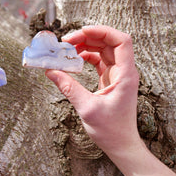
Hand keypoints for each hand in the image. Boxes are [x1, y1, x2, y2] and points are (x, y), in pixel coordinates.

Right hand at [46, 25, 175, 175]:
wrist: (120, 143)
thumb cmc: (110, 130)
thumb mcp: (87, 107)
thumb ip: (68, 87)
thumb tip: (50, 71)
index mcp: (125, 75)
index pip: (121, 41)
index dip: (102, 31)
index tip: (82, 31)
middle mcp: (123, 71)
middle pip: (108, 42)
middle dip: (87, 37)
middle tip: (66, 42)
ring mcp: (117, 74)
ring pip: (102, 50)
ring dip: (85, 46)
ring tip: (66, 50)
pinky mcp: (109, 79)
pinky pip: (98, 61)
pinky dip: (85, 57)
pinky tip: (73, 60)